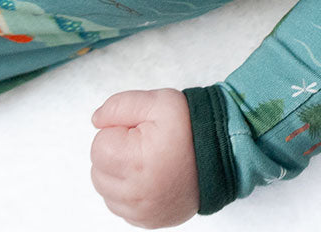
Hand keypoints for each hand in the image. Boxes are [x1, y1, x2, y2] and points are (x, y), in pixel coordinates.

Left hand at [90, 88, 199, 227]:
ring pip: (107, 190)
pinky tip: (148, 176)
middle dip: (116, 152)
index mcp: (135, 161)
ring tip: (146, 159)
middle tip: (143, 143)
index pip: (99, 145)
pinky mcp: (148, 221)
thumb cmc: (191, 127)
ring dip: (119, 173)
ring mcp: (141, 211)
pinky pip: (120, 207)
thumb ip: (120, 105)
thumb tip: (97, 120)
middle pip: (99, 170)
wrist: (223, 152)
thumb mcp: (158, 101)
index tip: (140, 129)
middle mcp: (136, 193)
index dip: (118, 131)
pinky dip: (128, 192)